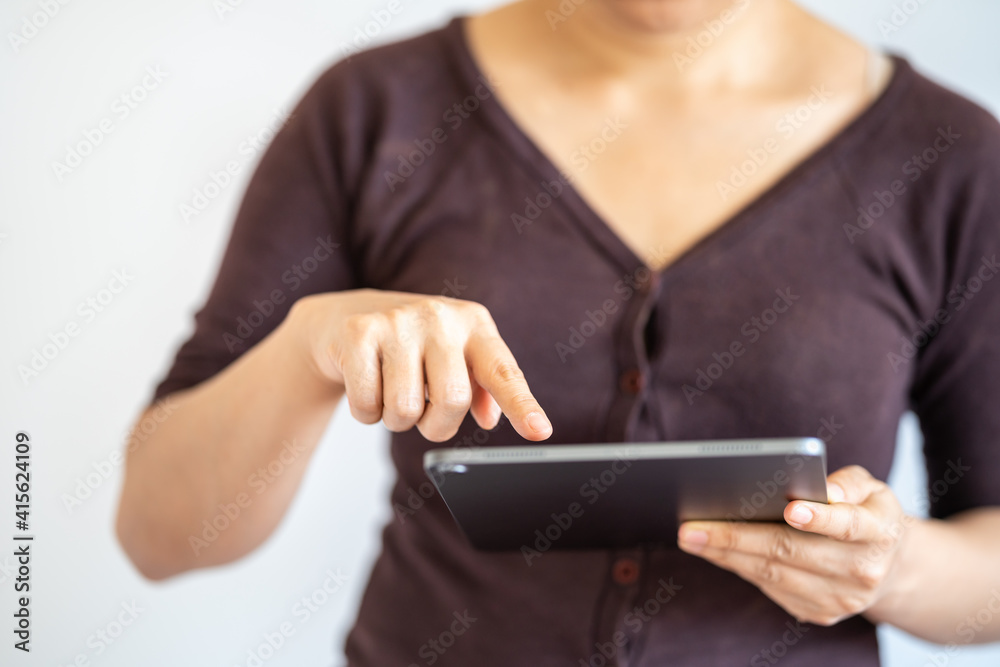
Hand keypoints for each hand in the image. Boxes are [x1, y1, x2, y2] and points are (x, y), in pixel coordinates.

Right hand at [284, 288, 552, 442]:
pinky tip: (367, 385)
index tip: (540, 431)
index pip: (503, 371)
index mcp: (475, 324)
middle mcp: (440, 317)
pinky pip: (367, 404)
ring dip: (397, 419)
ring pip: (404, 410)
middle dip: (436, 425)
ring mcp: (398, 321)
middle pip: (452, 401)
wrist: (347, 318)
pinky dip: (366, 412)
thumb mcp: (456, 359)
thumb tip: (491, 419)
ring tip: (392, 392)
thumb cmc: (415, 346)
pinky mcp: (359, 332)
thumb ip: (482, 389)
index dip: (522, 405)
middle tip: (425, 414)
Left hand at [677, 465, 911, 625]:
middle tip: (693, 528)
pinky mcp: (819, 613)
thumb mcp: (871, 488)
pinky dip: (738, 567)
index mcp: (879, 532)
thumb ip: (848, 482)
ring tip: (692, 538)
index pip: (848, 525)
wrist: (888, 566)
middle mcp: (862, 571)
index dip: (820, 518)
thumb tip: (823, 488)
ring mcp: (840, 598)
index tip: (791, 510)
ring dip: (727, 555)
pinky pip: (769, 588)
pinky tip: (714, 551)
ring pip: (773, 574)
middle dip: (737, 537)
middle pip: (791, 552)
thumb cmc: (867, 513)